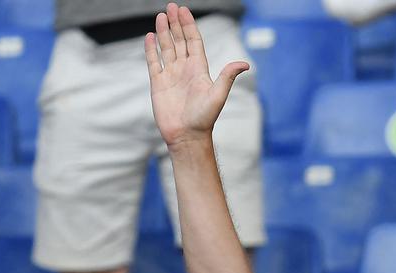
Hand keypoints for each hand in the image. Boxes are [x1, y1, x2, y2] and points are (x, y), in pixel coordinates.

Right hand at [145, 3, 248, 148]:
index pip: (193, 42)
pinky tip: (150, 36)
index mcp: (199, 70)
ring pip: (166, 48)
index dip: (189, 26)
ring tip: (161, 16)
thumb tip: (245, 64)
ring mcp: (171, 75)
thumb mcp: (218, 95)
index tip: (184, 11)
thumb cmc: (204, 118)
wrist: (187, 136)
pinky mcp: (158, 84)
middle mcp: (185, 70)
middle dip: (176, 24)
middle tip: (171, 6)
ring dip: (164, 32)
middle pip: (179, 41)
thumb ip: (227, 76)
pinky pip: (154, 62)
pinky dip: (151, 49)